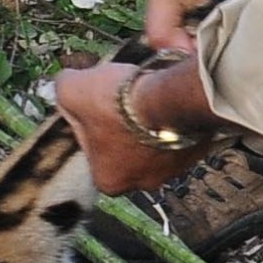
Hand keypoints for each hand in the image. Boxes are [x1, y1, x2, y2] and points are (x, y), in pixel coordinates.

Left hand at [51, 60, 208, 195]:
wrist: (171, 97)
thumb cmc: (120, 104)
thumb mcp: (71, 89)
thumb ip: (63, 89)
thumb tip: (65, 81)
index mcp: (109, 179)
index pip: (91, 149)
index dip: (89, 120)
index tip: (92, 100)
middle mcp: (144, 180)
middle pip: (125, 142)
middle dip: (122, 116)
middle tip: (119, 93)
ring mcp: (175, 166)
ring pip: (156, 133)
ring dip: (149, 111)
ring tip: (144, 86)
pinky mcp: (198, 146)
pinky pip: (181, 125)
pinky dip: (174, 107)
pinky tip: (165, 89)